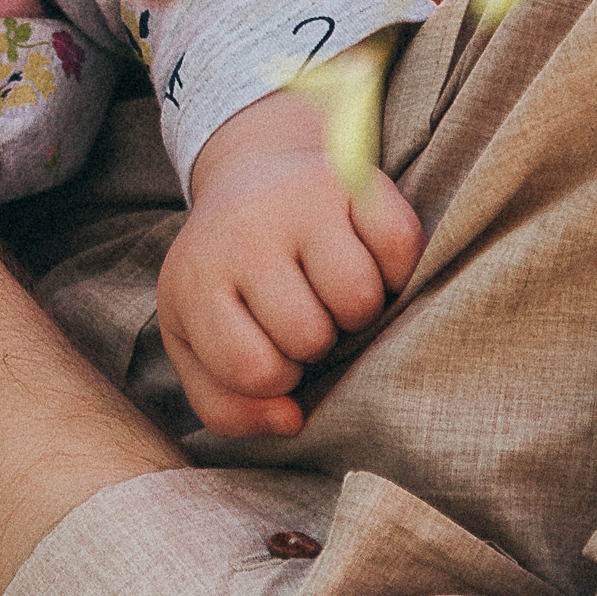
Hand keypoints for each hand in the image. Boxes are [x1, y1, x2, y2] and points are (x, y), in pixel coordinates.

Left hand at [157, 92, 422, 440]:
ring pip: (359, 298)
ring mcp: (299, 200)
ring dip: (358, 312)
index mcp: (195, 281)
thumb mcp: (199, 347)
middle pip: (309, 335)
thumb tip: (290, 419)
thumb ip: (227, 407)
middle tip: (303, 313)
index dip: (276, 376)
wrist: (251, 176)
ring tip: (330, 291)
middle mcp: (242, 231)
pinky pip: (401, 247)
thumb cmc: (228, 282)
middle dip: (315, 342)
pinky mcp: (355, 179)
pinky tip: (365, 261)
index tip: (271, 349)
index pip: (253, 369)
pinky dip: (396, 270)